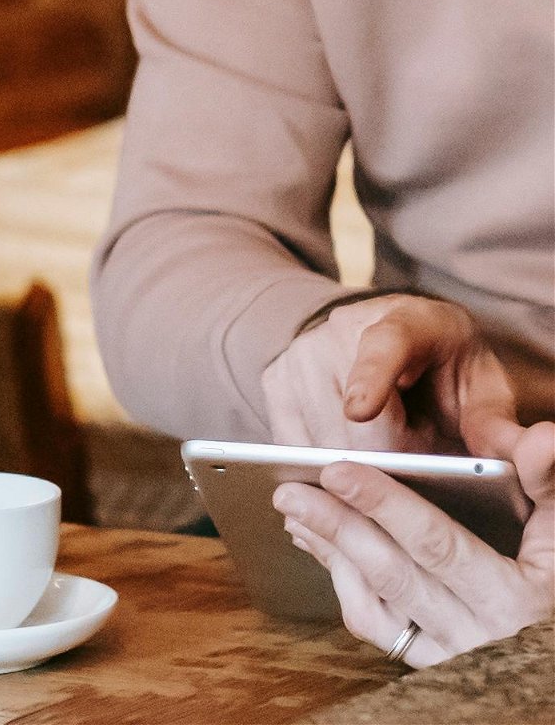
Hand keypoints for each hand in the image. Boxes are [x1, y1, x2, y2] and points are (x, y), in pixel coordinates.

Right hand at [262, 296, 517, 451]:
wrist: (383, 333)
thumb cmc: (443, 368)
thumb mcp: (482, 386)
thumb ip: (497, 423)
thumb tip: (516, 455)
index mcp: (406, 321)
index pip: (384, 346)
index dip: (371, 378)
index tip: (359, 410)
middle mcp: (341, 328)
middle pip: (351, 420)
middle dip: (389, 461)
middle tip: (419, 461)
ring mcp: (301, 352)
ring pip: (319, 439)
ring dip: (355, 469)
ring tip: (387, 456)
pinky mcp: (274, 379)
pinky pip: (292, 444)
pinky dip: (320, 469)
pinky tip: (347, 468)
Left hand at [273, 420, 554, 665]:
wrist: (554, 660)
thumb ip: (547, 486)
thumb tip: (541, 438)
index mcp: (509, 599)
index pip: (435, 544)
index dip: (384, 504)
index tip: (336, 469)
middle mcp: (475, 637)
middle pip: (392, 575)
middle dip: (337, 527)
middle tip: (288, 491)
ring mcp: (448, 657)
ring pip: (375, 608)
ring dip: (331, 556)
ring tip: (294, 513)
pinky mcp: (429, 666)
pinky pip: (378, 631)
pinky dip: (345, 587)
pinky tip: (324, 550)